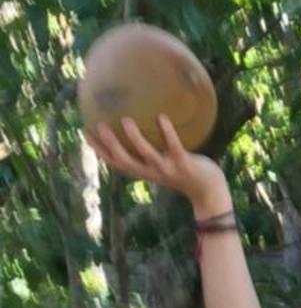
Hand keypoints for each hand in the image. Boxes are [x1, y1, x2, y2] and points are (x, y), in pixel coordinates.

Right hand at [88, 113, 227, 214]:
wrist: (209, 189)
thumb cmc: (184, 171)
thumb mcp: (162, 163)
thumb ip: (150, 151)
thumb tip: (142, 123)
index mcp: (143, 172)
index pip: (115, 163)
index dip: (99, 149)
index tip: (85, 132)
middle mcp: (152, 172)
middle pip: (125, 161)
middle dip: (110, 144)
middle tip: (99, 125)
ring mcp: (168, 169)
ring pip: (147, 155)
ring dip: (135, 138)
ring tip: (126, 120)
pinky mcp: (184, 164)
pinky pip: (175, 147)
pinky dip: (168, 133)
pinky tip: (162, 117)